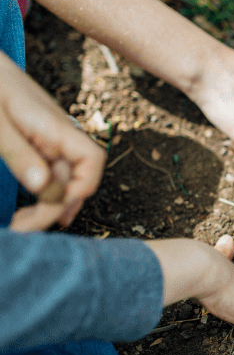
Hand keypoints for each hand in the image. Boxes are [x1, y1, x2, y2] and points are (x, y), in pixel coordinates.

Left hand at [0, 53, 104, 230]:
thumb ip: (20, 155)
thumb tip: (44, 189)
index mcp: (55, 127)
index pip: (91, 160)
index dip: (81, 188)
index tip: (51, 208)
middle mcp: (58, 133)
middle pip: (76, 176)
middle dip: (57, 206)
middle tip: (24, 227)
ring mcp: (47, 136)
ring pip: (61, 176)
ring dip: (49, 202)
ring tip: (24, 223)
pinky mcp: (34, 138)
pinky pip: (47, 168)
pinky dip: (42, 189)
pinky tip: (30, 204)